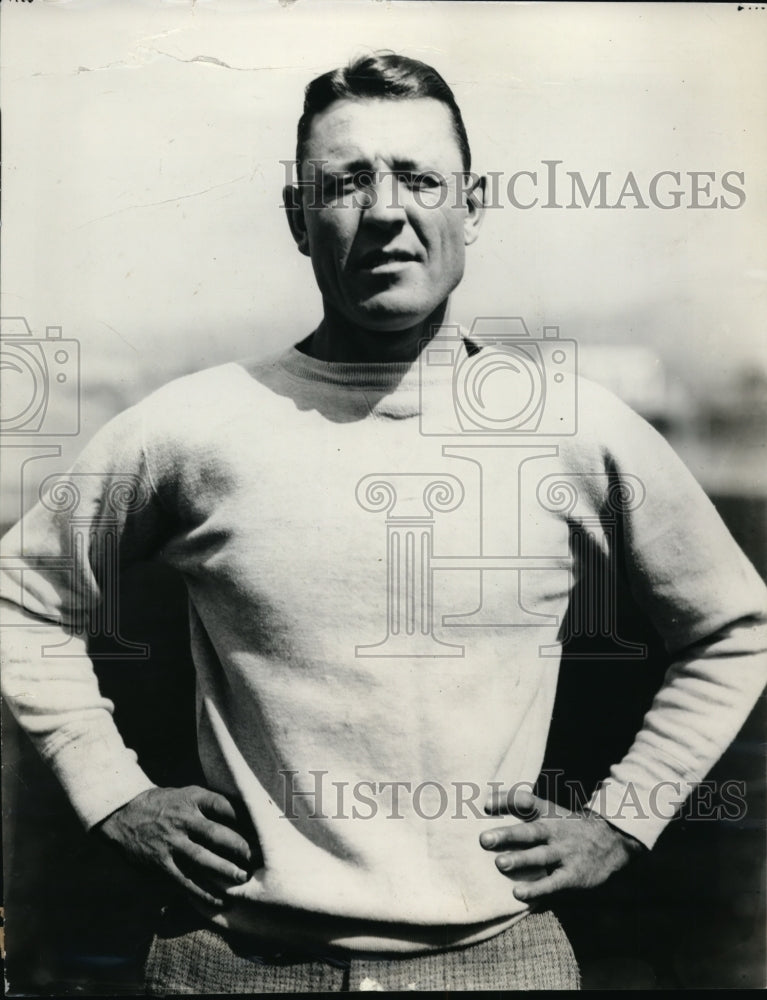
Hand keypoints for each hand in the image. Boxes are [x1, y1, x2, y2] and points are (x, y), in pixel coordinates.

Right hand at [95, 786, 254, 907]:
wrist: (123, 814)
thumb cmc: (165, 804)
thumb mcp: (187, 794)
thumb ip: (211, 803)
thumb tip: (245, 815)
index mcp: (192, 799)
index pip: (223, 806)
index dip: (244, 819)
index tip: (261, 830)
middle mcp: (183, 820)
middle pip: (216, 834)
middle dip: (239, 848)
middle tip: (257, 859)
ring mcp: (171, 843)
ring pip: (202, 860)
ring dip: (224, 872)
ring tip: (242, 879)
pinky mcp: (161, 864)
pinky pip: (185, 881)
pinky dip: (203, 893)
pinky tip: (219, 900)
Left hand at [480, 788, 643, 902]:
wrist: (612, 841)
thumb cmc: (569, 827)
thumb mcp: (552, 812)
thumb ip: (525, 809)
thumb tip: (487, 799)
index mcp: (548, 813)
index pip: (526, 802)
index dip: (507, 800)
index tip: (485, 804)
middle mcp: (555, 831)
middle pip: (530, 831)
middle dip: (508, 835)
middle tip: (485, 839)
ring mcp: (565, 853)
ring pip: (540, 856)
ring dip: (520, 860)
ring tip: (500, 863)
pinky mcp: (573, 875)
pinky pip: (553, 883)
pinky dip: (536, 888)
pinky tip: (518, 893)